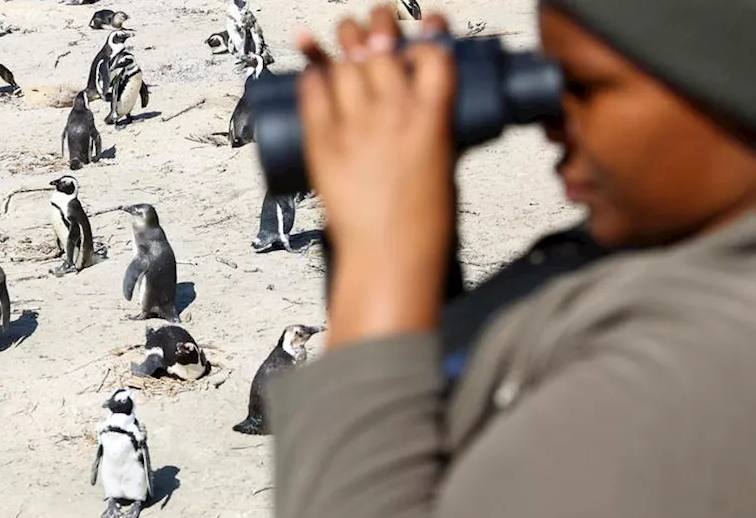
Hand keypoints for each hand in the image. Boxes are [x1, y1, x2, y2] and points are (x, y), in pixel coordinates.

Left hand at [297, 5, 457, 343]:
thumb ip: (431, 128)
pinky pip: (311, 93)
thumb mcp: (445, 162)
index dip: (426, 35)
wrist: (389, 256)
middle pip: (381, 43)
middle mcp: (393, 111)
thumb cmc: (424, 222)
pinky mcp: (323, 141)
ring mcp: (355, 124)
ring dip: (342, 40)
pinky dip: (310, 74)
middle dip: (377, 24)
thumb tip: (420, 107)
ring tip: (344, 34)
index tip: (422, 33)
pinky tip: (310, 67)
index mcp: (433, 116)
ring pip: (344, 60)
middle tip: (374, 25)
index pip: (431, 51)